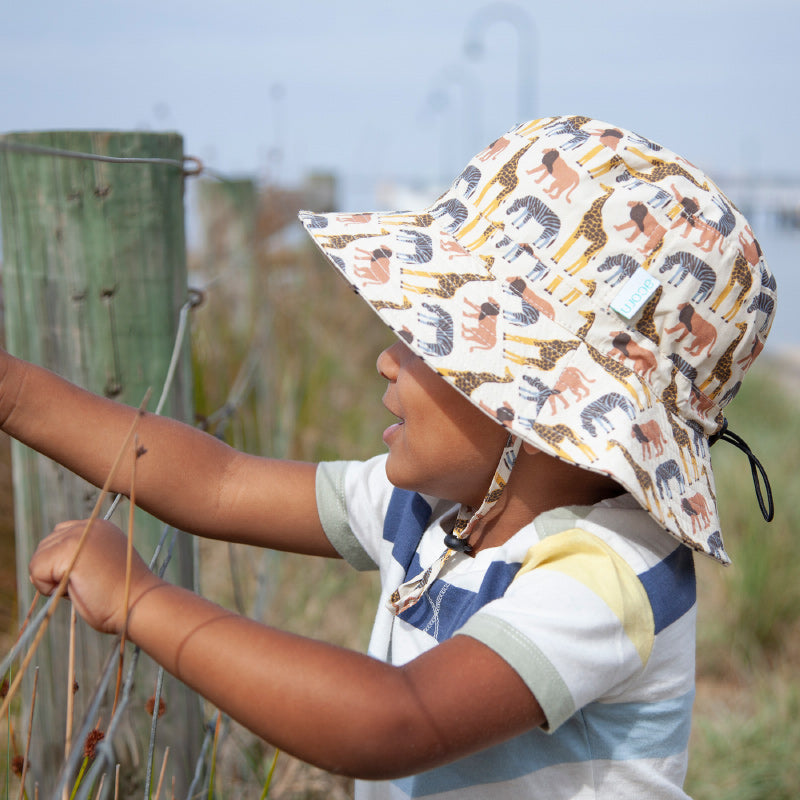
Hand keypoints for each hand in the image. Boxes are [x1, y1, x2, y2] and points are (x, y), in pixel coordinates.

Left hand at [29, 518, 159, 634]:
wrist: (137, 604)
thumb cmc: (122, 595)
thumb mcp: (103, 566)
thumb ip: (82, 556)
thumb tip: (46, 566)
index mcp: (100, 527)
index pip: (60, 536)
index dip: (63, 562)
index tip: (90, 576)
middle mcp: (88, 525)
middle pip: (45, 547)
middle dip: (56, 571)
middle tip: (88, 583)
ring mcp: (78, 535)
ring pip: (38, 559)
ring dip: (52, 580)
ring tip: (83, 585)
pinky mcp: (67, 549)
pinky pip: (36, 571)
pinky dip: (48, 588)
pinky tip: (75, 589)